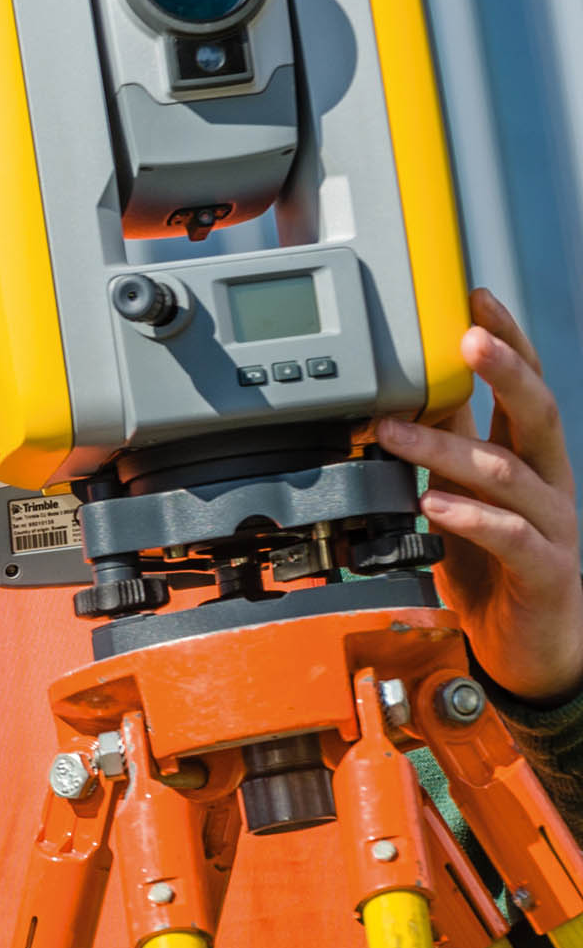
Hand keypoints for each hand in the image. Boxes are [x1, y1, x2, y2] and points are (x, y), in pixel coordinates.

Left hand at [376, 288, 582, 701]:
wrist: (528, 647)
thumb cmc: (492, 566)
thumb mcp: (461, 493)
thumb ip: (447, 445)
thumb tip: (407, 394)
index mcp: (529, 458)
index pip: (525, 386)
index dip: (506, 341)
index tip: (475, 299)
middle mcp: (548, 484)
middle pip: (537, 413)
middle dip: (505, 371)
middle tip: (467, 339)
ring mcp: (552, 527)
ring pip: (508, 474)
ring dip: (448, 448)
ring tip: (396, 433)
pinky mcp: (545, 570)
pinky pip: (511, 536)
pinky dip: (471, 517)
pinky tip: (435, 504)